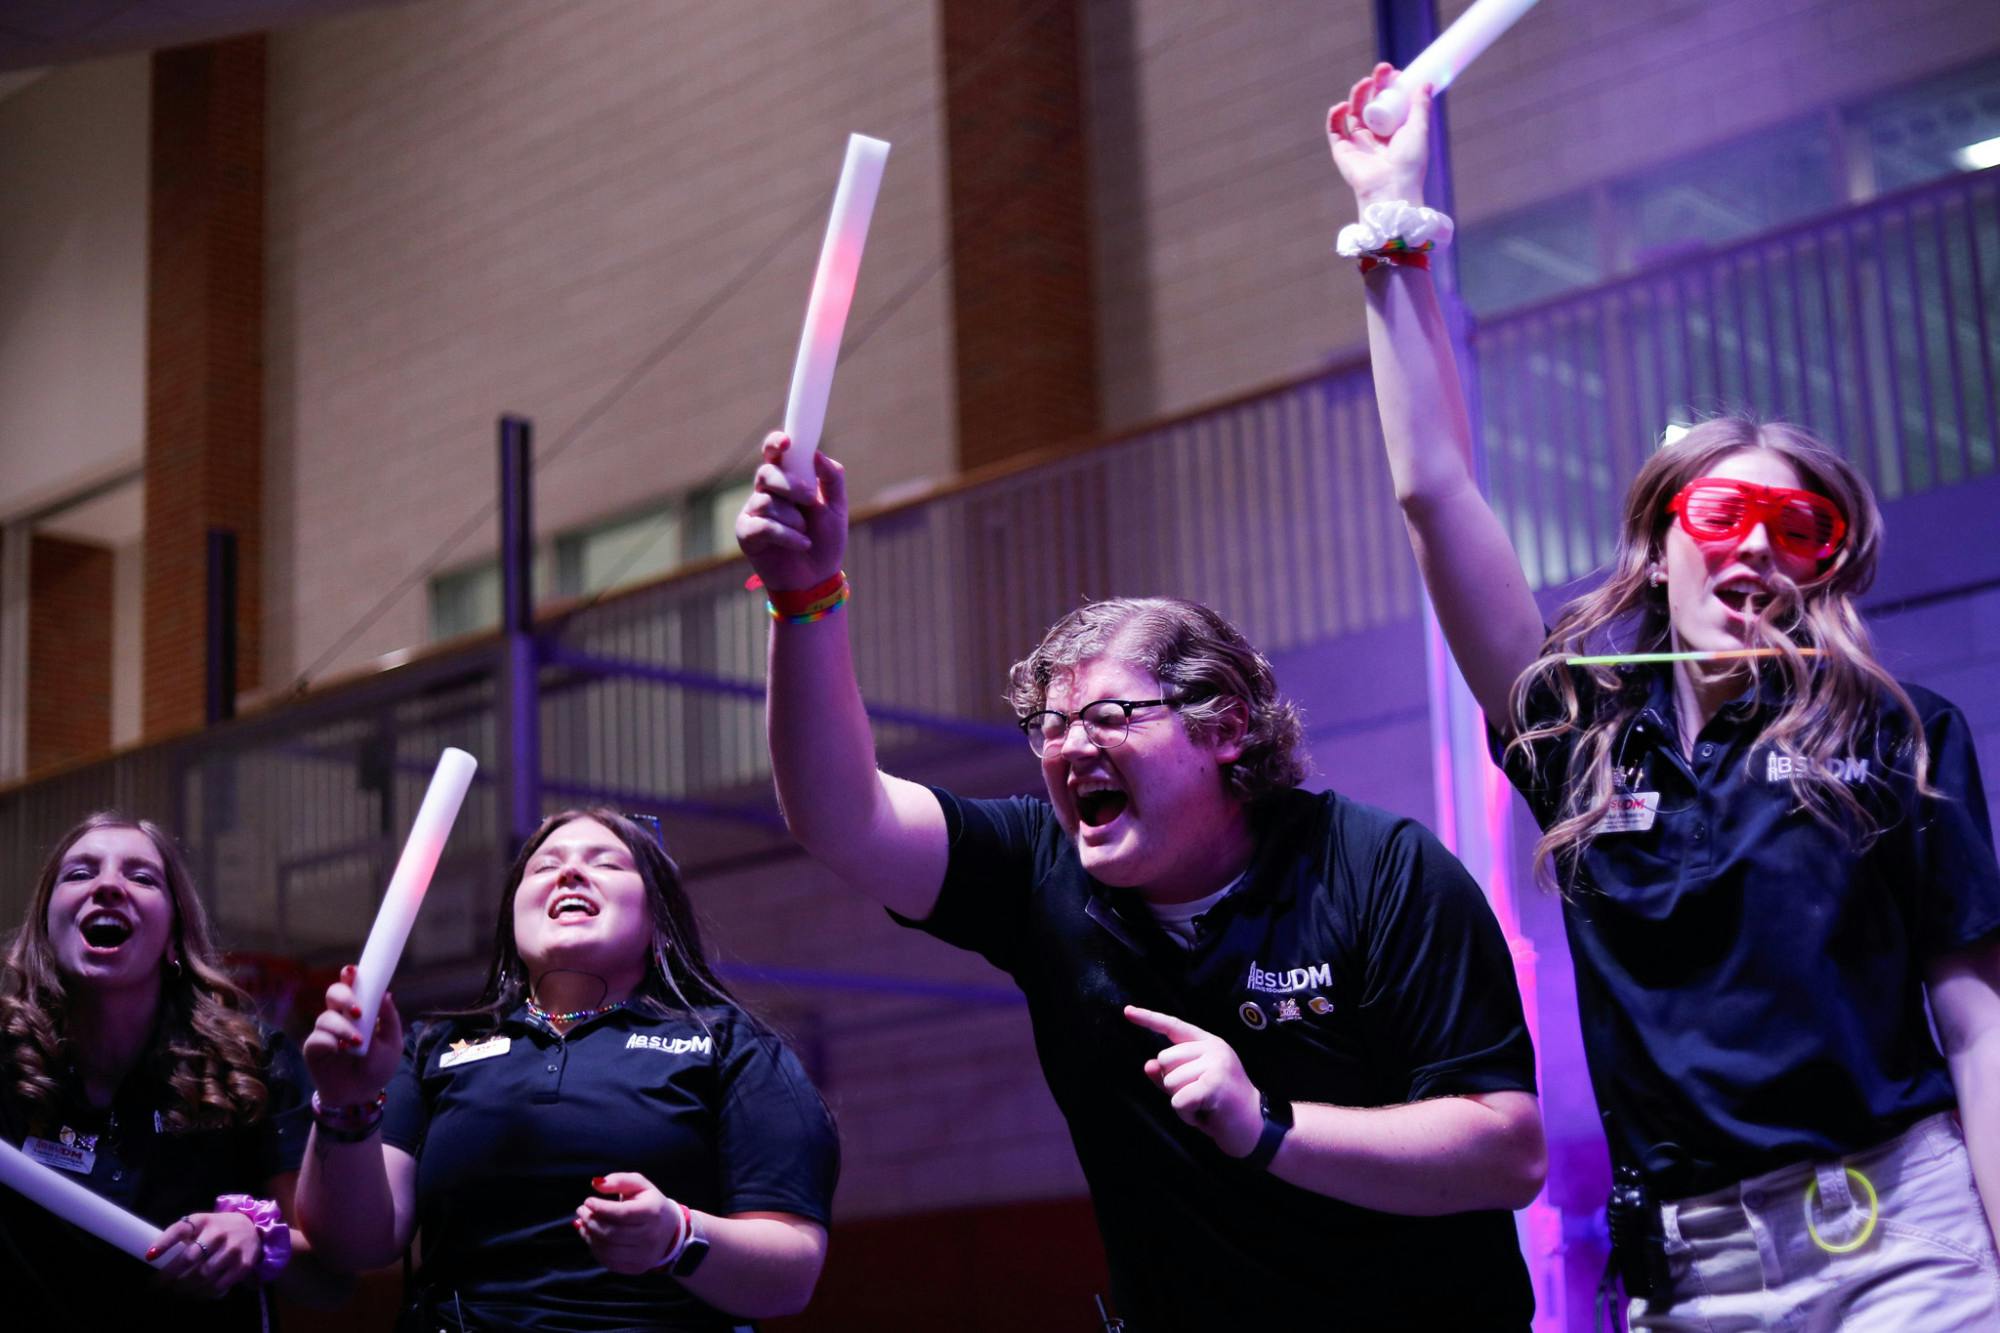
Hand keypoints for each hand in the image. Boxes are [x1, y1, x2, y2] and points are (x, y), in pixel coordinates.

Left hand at [148, 1209, 260, 1298]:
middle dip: (170, 1275)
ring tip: (174, 1293)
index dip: (164, 1242)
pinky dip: (203, 1293)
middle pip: (190, 1257)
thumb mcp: (200, 1224)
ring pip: (203, 1274)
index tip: (149, 1257)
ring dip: (185, 1287)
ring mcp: (233, 1249)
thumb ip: (181, 1236)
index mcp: (203, 1220)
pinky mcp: (243, 1265)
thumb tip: (153, 1258)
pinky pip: (218, 1285)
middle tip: (157, 1287)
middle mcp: (219, 1233)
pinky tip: (195, 1295)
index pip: (180, 1229)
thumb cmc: (217, 1230)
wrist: (253, 1228)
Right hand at [300, 965, 401, 1107]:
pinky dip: (330, 1042)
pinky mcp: (313, 1048)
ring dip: (343, 1027)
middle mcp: (340, 1016)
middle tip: (358, 1011)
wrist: (360, 1095)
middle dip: (344, 996)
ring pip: (326, 1017)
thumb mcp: (392, 1044)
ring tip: (356, 1043)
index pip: (353, 987)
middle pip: (334, 993)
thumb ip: (390, 1020)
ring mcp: (325, 1031)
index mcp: (360, 1011)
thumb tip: (387, 994)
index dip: (350, 976)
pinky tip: (340, 1051)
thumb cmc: (377, 1067)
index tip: (352, 971)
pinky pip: (317, 1039)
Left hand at [575, 1172, 685, 1275]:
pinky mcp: (636, 1268)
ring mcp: (643, 1255)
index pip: (622, 1213)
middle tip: (582, 1211)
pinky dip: (595, 1248)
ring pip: (607, 1249)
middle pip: (612, 1233)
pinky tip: (591, 1236)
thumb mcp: (640, 1185)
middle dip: (591, 1221)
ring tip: (585, 1223)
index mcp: (653, 1212)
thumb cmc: (650, 1204)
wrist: (670, 1231)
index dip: (601, 1208)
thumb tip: (596, 1184)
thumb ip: (619, 1180)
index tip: (588, 1201)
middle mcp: (650, 1236)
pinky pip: (608, 1261)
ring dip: (590, 1235)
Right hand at [735, 431, 847, 593]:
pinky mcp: (747, 534)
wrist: (817, 579)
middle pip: (766, 473)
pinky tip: (802, 543)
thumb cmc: (825, 541)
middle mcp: (766, 493)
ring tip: (806, 533)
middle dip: (789, 484)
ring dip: (793, 518)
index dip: (776, 443)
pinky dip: (786, 535)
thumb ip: (832, 479)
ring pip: (766, 501)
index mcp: (787, 481)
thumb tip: (817, 454)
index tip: (787, 441)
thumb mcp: (837, 508)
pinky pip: (763, 525)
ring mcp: (754, 513)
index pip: (775, 454)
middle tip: (810, 498)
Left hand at [1125, 1005, 1262, 1157]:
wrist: (1256, 1129)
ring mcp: (1216, 1063)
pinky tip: (1205, 1115)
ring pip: (1170, 1081)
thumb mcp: (1192, 1088)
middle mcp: (1213, 1047)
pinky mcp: (1214, 1083)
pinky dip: (1186, 1113)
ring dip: (1181, 1102)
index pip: (1173, 1026)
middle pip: (1164, 1059)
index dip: (1148, 1019)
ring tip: (1204, 1107)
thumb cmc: (1222, 1108)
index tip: (1126, 1011)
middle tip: (1198, 1097)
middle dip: (1172, 1084)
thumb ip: (1169, 1076)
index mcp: (1208, 1043)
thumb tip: (1148, 1064)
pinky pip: (1178, 1099)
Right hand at [1327, 62, 1430, 205]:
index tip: (1395, 73)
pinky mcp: (1342, 151)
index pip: (1388, 103)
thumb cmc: (1409, 163)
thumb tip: (1426, 84)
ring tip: (1366, 83)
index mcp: (1393, 132)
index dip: (1390, 87)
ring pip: (1353, 112)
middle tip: (1382, 70)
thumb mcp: (1419, 130)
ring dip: (1357, 94)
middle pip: (1370, 104)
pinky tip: (1342, 105)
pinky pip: (1335, 129)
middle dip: (1374, 85)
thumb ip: (1421, 107)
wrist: (1391, 188)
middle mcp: (1374, 136)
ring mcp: (1357, 143)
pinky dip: (1335, 115)